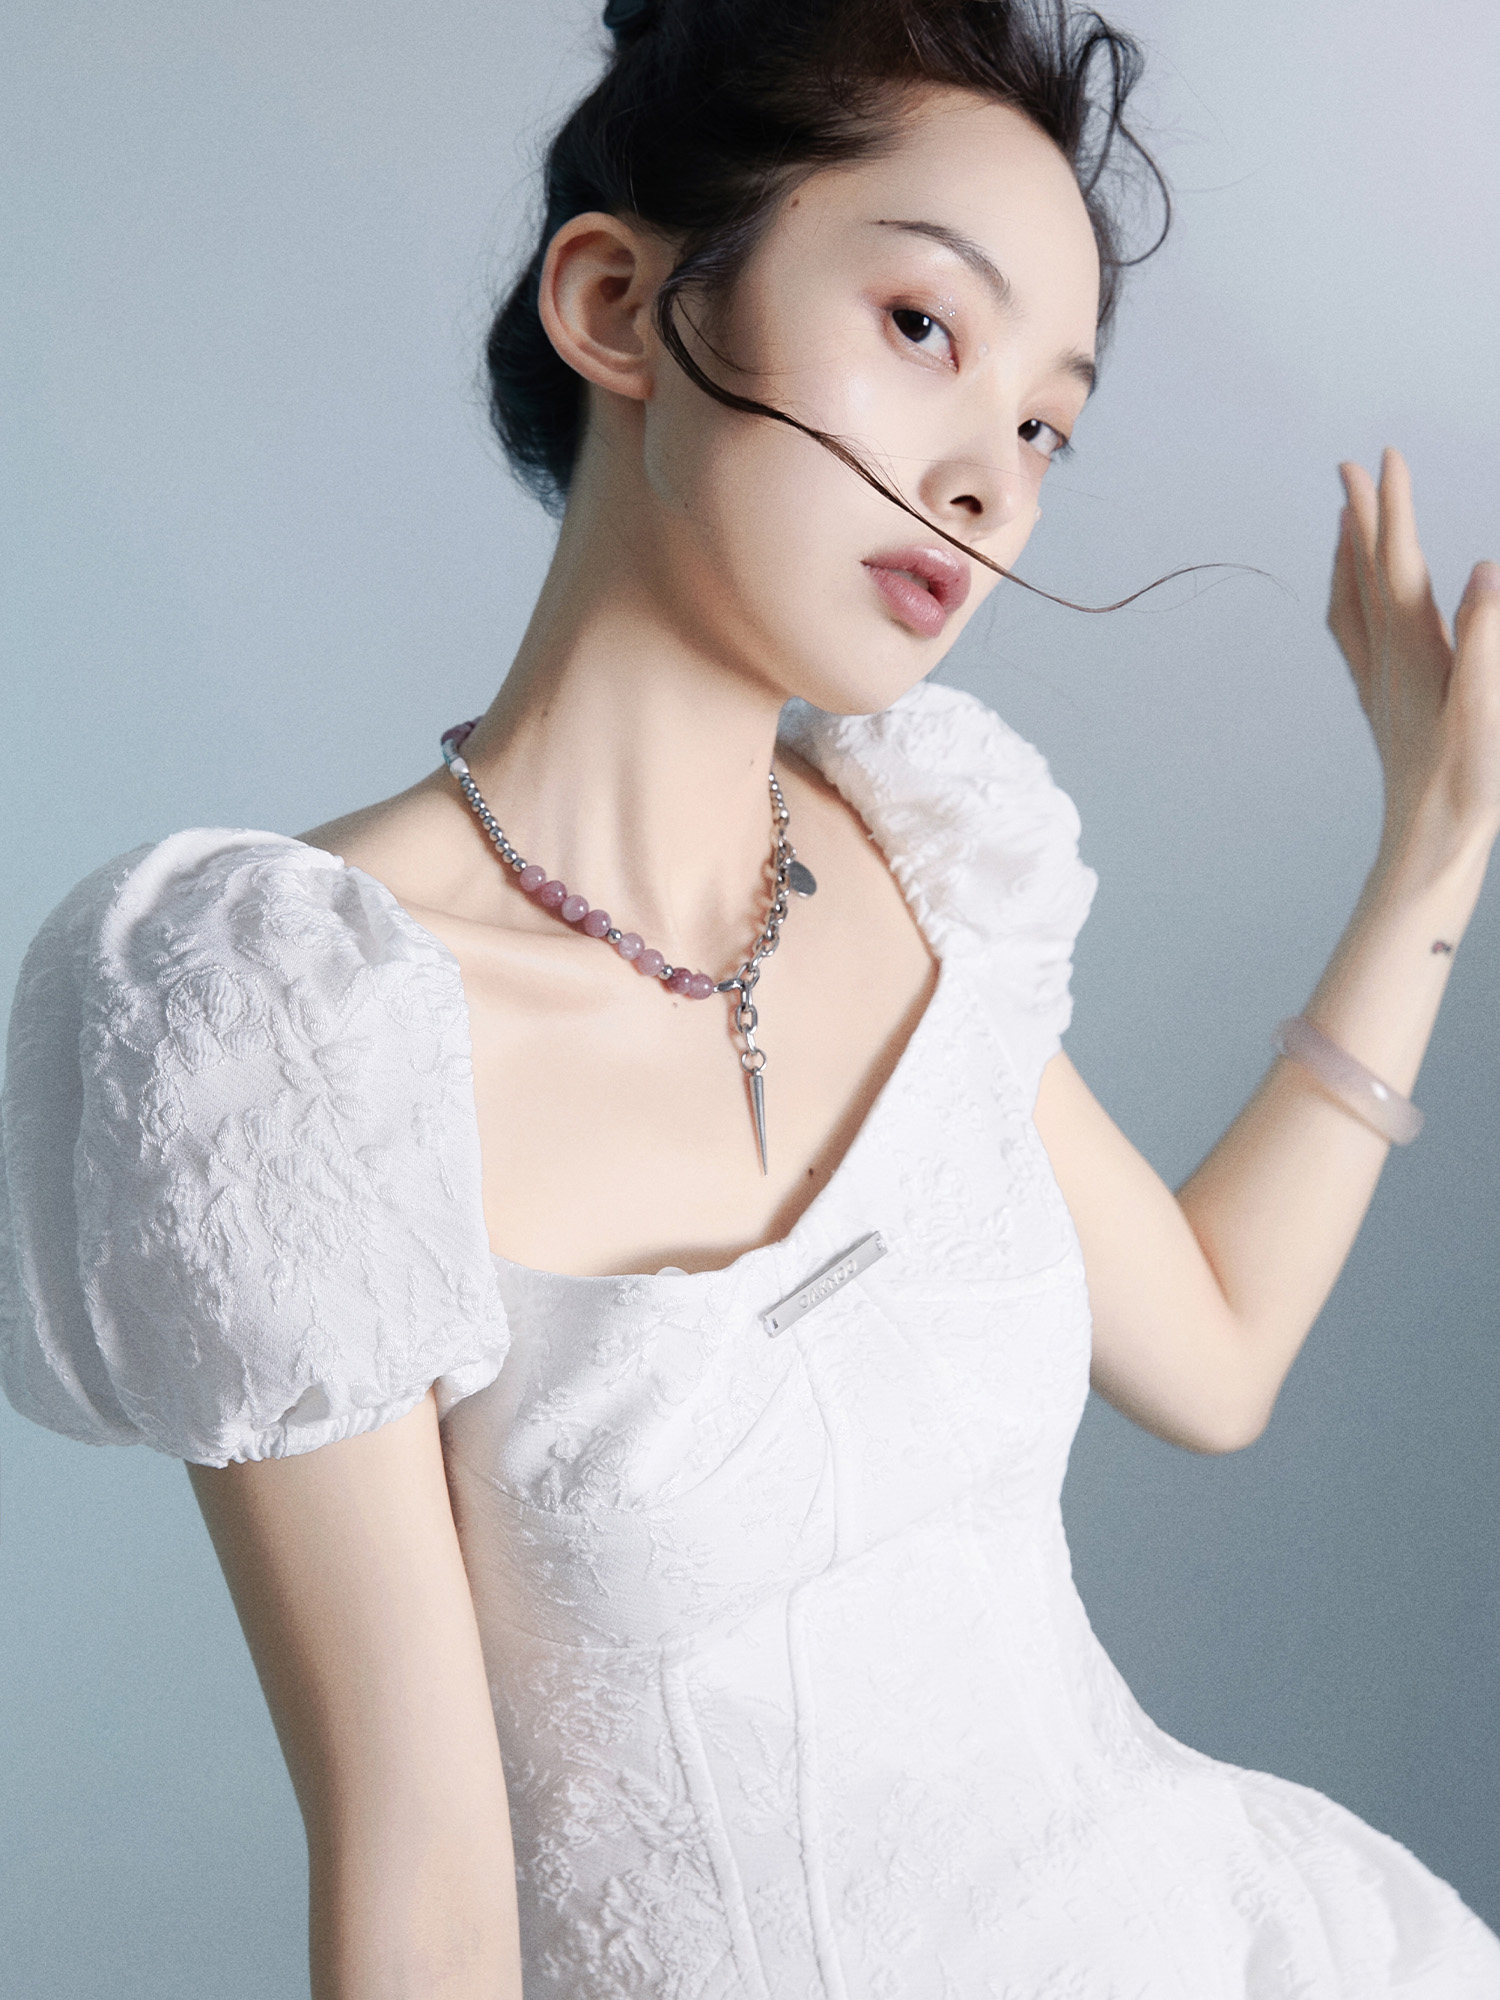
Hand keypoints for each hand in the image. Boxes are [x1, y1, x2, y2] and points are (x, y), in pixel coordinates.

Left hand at [1330, 447, 1499, 865]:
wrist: (1428, 848)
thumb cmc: (1465, 787)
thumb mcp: (1485, 711)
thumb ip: (1485, 641)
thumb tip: (1484, 572)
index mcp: (1413, 655)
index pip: (1398, 564)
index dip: (1392, 509)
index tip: (1384, 456)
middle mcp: (1386, 663)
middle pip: (1366, 575)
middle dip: (1361, 517)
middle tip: (1349, 466)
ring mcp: (1381, 685)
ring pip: (1355, 606)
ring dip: (1351, 556)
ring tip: (1345, 520)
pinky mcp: (1384, 707)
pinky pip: (1357, 639)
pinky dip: (1353, 603)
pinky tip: (1358, 605)